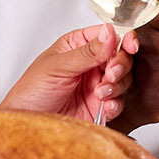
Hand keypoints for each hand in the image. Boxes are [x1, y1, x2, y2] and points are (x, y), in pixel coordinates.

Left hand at [0, 25, 135, 121]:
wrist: (27, 125)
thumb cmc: (31, 91)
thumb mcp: (58, 67)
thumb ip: (87, 52)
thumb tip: (109, 33)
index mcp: (78, 46)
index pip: (108, 36)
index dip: (123, 39)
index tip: (130, 46)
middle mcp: (90, 64)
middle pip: (120, 58)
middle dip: (119, 66)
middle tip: (109, 74)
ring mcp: (96, 85)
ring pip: (123, 80)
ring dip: (117, 86)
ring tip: (101, 93)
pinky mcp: (99, 106)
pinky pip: (118, 102)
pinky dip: (115, 104)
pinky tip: (105, 106)